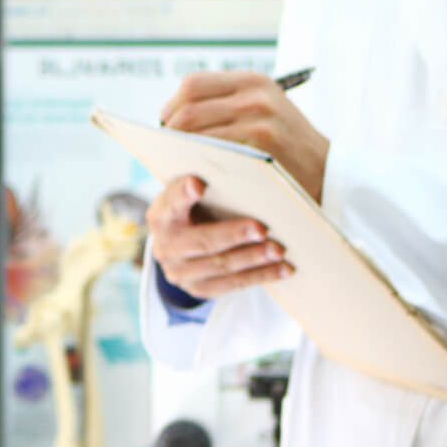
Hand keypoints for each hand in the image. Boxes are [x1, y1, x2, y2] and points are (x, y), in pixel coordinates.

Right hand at [147, 177, 292, 299]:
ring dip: (254, 258)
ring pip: (221, 265)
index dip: (183, 194)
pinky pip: (233, 285)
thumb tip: (245, 158)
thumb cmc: (198, 208)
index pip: (171, 203)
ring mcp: (180, 272)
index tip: (198, 183)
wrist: (183, 246)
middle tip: (262, 228)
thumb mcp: (193, 193)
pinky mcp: (199, 289)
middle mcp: (165, 246)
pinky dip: (261, 276)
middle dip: (234, 234)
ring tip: (279, 249)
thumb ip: (207, 179)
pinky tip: (284, 269)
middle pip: (202, 241)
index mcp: (162, 215)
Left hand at [160, 70, 331, 201]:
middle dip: (170, 131)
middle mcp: (255, 93)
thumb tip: (169, 118)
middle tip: (167, 152)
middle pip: (188, 106)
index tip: (166, 128)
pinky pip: (210, 147)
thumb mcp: (263, 114)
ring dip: (177, 148)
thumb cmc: (286, 151)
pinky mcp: (262, 140)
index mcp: (252, 81)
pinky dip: (194, 159)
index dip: (171, 106)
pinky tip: (194, 173)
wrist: (329, 175)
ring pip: (194, 127)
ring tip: (176, 163)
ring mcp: (259, 115)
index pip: (192, 84)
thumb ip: (227, 108)